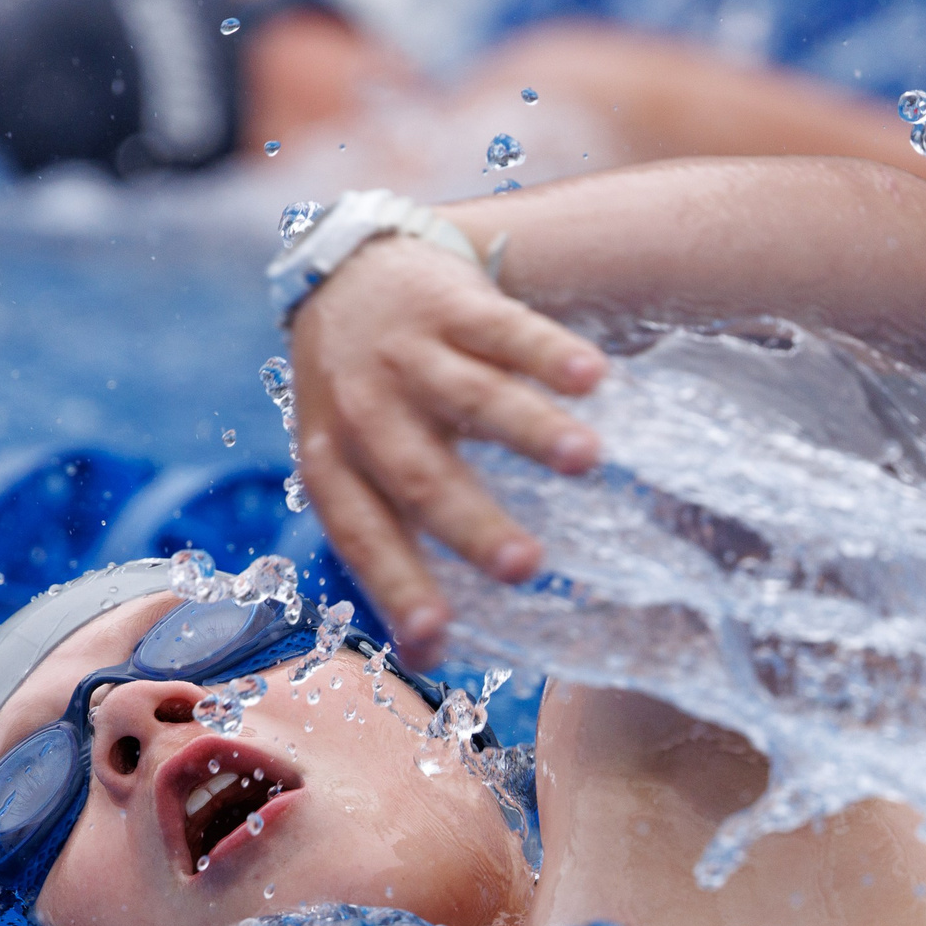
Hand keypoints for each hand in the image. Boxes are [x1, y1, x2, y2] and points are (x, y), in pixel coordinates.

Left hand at [288, 234, 608, 669]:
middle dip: (474, 523)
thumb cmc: (362, 400)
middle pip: (420, 476)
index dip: (398, 589)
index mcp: (332, 463)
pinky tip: (593, 377)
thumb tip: (433, 655)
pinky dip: (548, 353)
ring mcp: (407, 353)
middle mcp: (365, 411)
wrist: (344, 270)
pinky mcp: (450, 303)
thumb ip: (389, 538)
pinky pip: (503, 329)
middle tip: (527, 567)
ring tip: (588, 461)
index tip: (437, 643)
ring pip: (470, 397)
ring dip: (530, 429)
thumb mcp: (349, 463)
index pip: (362, 536)